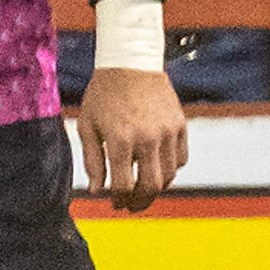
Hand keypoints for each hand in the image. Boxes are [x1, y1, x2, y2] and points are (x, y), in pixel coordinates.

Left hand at [77, 64, 186, 212]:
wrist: (130, 63)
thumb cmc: (103, 94)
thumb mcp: (88, 126)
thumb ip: (92, 161)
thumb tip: (98, 191)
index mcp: (119, 139)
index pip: (123, 185)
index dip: (119, 200)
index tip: (115, 203)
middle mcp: (147, 138)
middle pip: (150, 186)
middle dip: (140, 202)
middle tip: (132, 206)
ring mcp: (167, 131)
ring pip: (169, 175)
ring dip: (156, 188)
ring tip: (144, 189)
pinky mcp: (180, 125)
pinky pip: (181, 158)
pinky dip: (171, 169)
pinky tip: (157, 168)